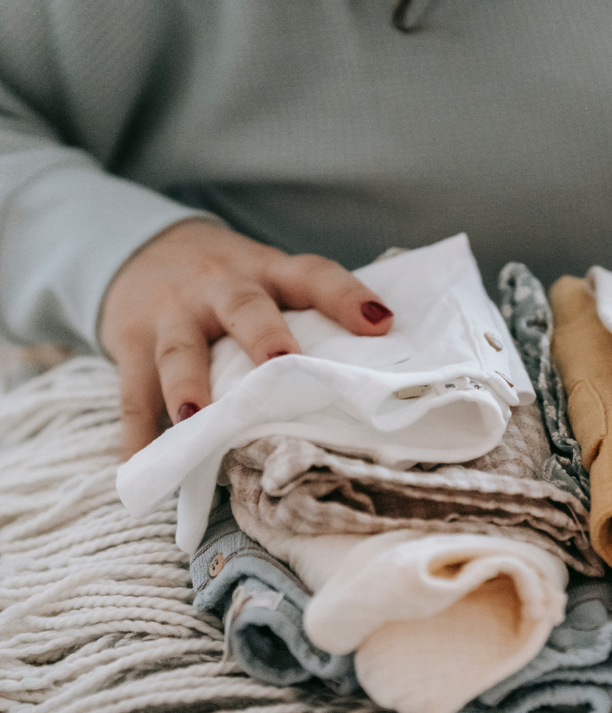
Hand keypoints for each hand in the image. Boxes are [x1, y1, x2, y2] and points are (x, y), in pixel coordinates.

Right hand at [100, 220, 393, 458]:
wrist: (140, 247)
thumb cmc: (229, 280)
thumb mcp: (266, 276)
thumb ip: (306, 311)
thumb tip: (378, 367)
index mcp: (267, 270)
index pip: (313, 275)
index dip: (345, 295)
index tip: (381, 323)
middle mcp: (220, 287)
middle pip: (244, 307)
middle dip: (264, 335)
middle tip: (284, 362)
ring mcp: (172, 315)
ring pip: (180, 349)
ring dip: (188, 384)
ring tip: (196, 418)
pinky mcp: (129, 344)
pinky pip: (131, 392)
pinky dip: (137, 432)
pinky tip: (141, 465)